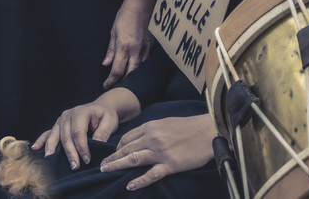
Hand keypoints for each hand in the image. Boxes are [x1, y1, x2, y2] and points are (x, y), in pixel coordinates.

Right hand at [35, 98, 120, 169]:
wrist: (102, 107)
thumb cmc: (106, 115)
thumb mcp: (110, 122)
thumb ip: (103, 133)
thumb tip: (96, 145)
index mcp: (81, 112)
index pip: (78, 132)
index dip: (81, 147)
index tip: (87, 160)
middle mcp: (68, 115)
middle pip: (66, 136)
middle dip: (70, 153)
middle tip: (75, 166)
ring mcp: (61, 119)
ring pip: (55, 135)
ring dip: (53, 149)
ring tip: (50, 160)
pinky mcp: (59, 124)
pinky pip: (49, 132)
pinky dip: (42, 140)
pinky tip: (35, 147)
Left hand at [99, 114, 217, 190]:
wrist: (207, 132)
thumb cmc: (188, 127)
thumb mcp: (166, 123)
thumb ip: (152, 130)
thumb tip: (140, 139)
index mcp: (151, 127)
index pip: (127, 137)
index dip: (117, 147)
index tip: (112, 154)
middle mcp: (152, 138)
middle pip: (126, 148)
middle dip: (112, 157)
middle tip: (101, 165)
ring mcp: (160, 152)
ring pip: (133, 159)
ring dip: (117, 165)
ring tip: (106, 171)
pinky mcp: (170, 165)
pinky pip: (151, 174)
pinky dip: (139, 181)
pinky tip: (130, 185)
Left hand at [103, 0, 153, 87]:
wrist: (142, 3)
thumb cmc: (125, 15)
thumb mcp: (113, 31)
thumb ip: (110, 49)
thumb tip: (106, 63)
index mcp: (123, 46)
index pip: (117, 70)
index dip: (111, 80)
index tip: (106, 85)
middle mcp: (135, 50)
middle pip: (130, 73)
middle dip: (122, 82)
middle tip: (115, 86)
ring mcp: (145, 48)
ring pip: (139, 68)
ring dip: (132, 75)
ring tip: (124, 80)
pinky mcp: (152, 45)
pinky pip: (146, 60)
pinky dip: (140, 66)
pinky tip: (136, 68)